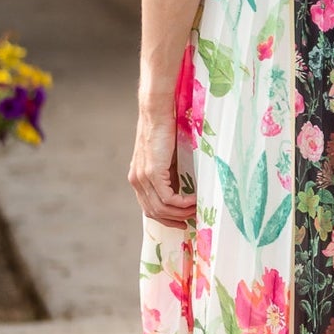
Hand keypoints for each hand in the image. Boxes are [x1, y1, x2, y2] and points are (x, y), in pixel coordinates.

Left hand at [128, 110, 196, 228]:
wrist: (157, 112)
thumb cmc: (164, 130)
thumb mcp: (165, 157)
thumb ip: (169, 173)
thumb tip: (183, 188)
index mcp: (137, 178)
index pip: (148, 207)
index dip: (165, 218)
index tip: (181, 220)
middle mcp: (136, 180)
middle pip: (154, 212)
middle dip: (174, 220)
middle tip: (192, 219)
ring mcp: (142, 178)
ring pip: (161, 208)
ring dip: (181, 212)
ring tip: (197, 209)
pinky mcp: (152, 173)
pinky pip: (168, 198)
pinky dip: (183, 204)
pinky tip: (194, 201)